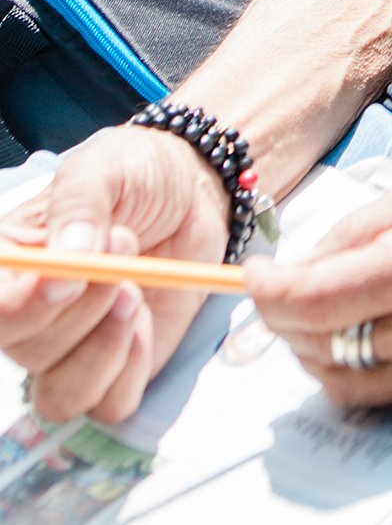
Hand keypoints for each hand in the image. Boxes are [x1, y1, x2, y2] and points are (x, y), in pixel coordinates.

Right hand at [0, 128, 229, 424]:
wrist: (195, 191)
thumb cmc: (137, 172)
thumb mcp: (105, 166)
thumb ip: (80, 203)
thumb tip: (65, 256)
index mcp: (12, 265)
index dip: (18, 306)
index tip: (68, 278)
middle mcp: (31, 316)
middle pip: (26, 350)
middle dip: (82, 310)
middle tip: (125, 251)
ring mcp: (70, 349)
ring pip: (61, 394)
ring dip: (105, 348)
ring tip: (137, 293)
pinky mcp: (115, 367)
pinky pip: (109, 404)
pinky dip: (132, 367)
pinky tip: (148, 321)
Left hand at [247, 151, 391, 407]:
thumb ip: (374, 221)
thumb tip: (316, 254)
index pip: (319, 298)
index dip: (270, 291)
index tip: (253, 275)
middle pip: (322, 346)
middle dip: (284, 319)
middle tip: (277, 287)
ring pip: (345, 381)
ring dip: (312, 350)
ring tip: (314, 308)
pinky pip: (385, 393)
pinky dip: (352, 369)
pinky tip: (355, 332)